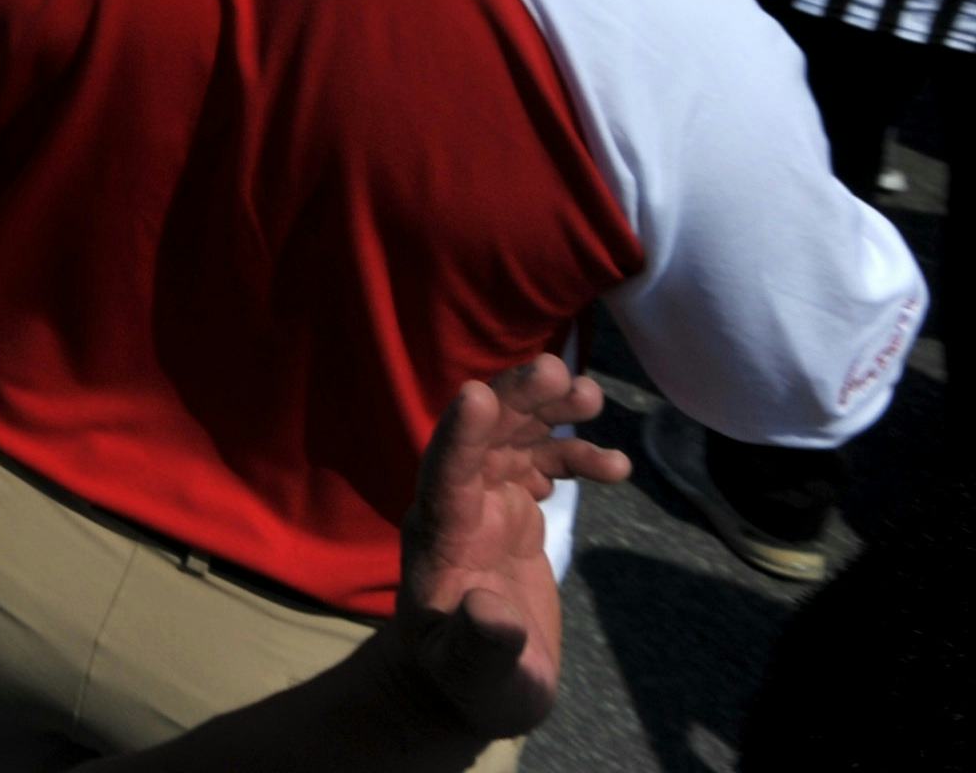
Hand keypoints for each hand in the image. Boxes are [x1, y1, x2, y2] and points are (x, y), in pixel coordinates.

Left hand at [383, 358, 626, 738]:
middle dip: (516, 401)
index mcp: (440, 537)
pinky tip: (614, 464)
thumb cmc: (467, 683)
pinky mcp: (514, 514)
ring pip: (514, 440)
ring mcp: (487, 506)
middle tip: (559, 371)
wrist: (473, 682)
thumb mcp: (476, 675)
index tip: (477, 395)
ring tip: (591, 397)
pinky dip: (574, 456)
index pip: (445, 475)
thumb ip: (482, 644)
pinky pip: (542, 467)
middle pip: (483, 438)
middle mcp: (460, 508)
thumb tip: (490, 611)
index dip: (460, 436)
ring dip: (548, 413)